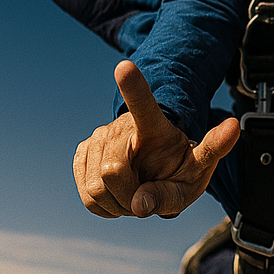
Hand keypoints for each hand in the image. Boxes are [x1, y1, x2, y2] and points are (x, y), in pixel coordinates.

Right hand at [72, 61, 240, 218]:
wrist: (162, 169)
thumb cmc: (181, 172)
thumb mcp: (190, 185)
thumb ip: (170, 195)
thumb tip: (140, 205)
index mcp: (156, 125)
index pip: (144, 104)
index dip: (133, 87)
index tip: (124, 67)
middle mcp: (123, 125)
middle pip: (112, 171)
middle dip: (129, 197)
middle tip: (148, 196)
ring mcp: (99, 137)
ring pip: (96, 188)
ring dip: (118, 204)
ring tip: (136, 193)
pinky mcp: (83, 152)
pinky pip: (87, 196)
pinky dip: (104, 206)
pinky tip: (119, 196)